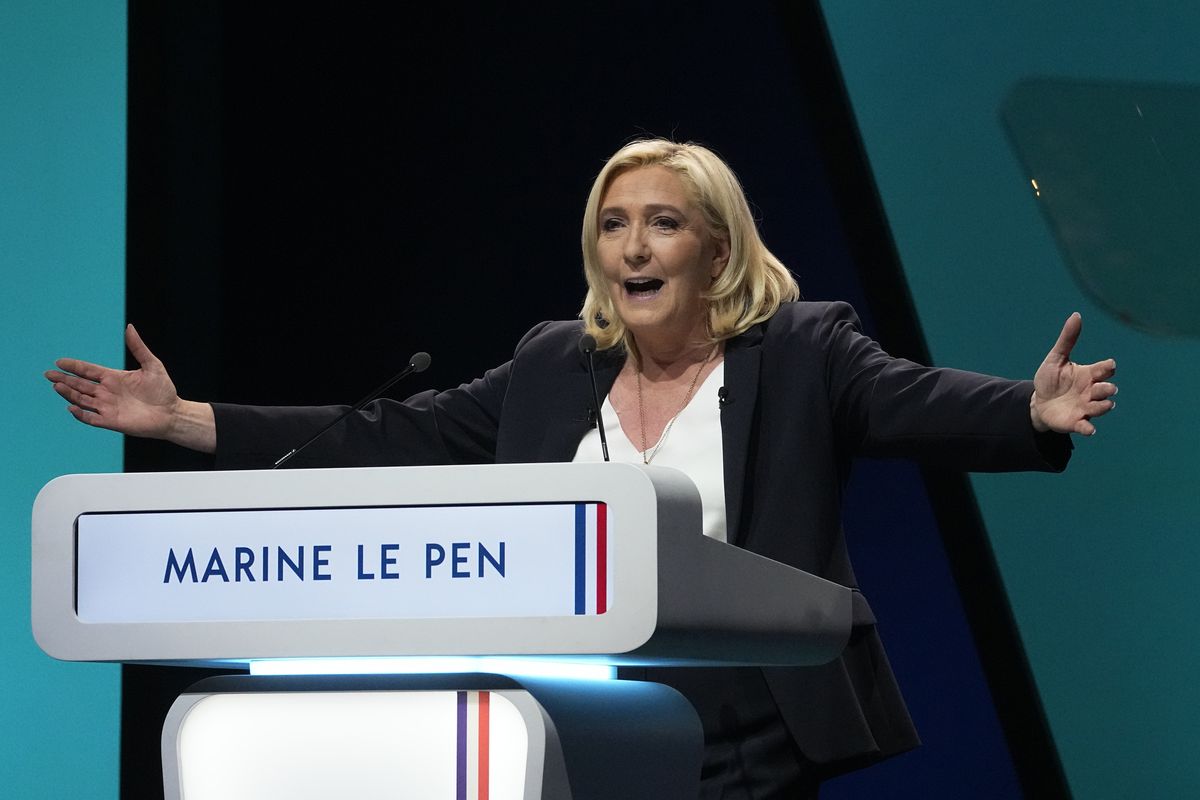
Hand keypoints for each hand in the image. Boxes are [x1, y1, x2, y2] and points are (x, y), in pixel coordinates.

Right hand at [46, 324, 183, 439]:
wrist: (172, 413)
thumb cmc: (163, 390)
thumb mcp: (152, 365)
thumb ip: (138, 347)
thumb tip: (130, 327)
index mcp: (114, 378)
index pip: (88, 371)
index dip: (74, 366)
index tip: (59, 362)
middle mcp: (107, 392)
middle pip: (80, 385)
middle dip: (64, 380)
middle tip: (48, 374)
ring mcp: (108, 407)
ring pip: (82, 399)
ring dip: (69, 393)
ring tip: (56, 386)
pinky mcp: (111, 421)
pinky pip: (91, 418)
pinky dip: (81, 414)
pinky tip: (72, 407)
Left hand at [1030, 312, 1116, 435]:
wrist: (1038, 402)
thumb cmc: (1051, 379)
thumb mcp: (1056, 359)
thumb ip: (1067, 339)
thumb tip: (1076, 315)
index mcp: (1089, 374)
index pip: (1104, 369)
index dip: (1107, 368)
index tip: (1107, 366)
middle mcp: (1091, 391)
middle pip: (1107, 389)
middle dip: (1106, 389)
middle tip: (1099, 388)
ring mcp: (1086, 407)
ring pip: (1102, 407)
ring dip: (1102, 406)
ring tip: (1101, 404)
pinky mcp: (1077, 422)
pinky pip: (1087, 427)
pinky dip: (1089, 428)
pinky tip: (1089, 429)